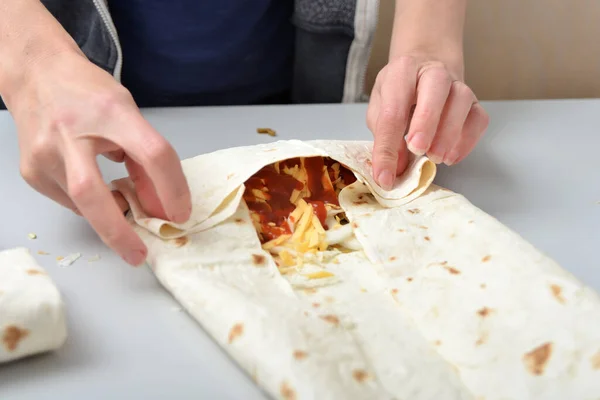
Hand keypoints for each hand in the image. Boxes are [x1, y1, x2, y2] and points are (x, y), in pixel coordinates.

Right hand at [6, 53, 191, 265]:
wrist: (36, 73)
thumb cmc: (90, 93)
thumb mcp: (128, 114)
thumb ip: (146, 157)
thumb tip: (162, 206)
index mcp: (109, 111)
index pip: (152, 154)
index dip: (172, 189)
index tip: (180, 213)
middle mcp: (70, 133)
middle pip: (93, 193)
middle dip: (119, 233)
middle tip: (140, 254)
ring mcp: (44, 154)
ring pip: (83, 204)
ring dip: (110, 214)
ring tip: (123, 200)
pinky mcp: (31, 171)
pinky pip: (69, 201)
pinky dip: (91, 204)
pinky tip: (95, 185)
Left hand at [367, 56, 489, 189]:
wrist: (425, 68)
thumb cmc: (399, 92)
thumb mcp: (380, 108)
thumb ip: (384, 135)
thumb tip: (396, 167)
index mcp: (402, 71)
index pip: (392, 111)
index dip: (386, 148)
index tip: (384, 177)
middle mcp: (433, 72)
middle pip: (436, 89)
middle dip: (426, 122)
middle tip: (417, 150)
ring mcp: (458, 85)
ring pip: (462, 102)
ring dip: (449, 134)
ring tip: (435, 158)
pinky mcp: (475, 102)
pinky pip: (478, 119)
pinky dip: (467, 141)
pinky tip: (451, 156)